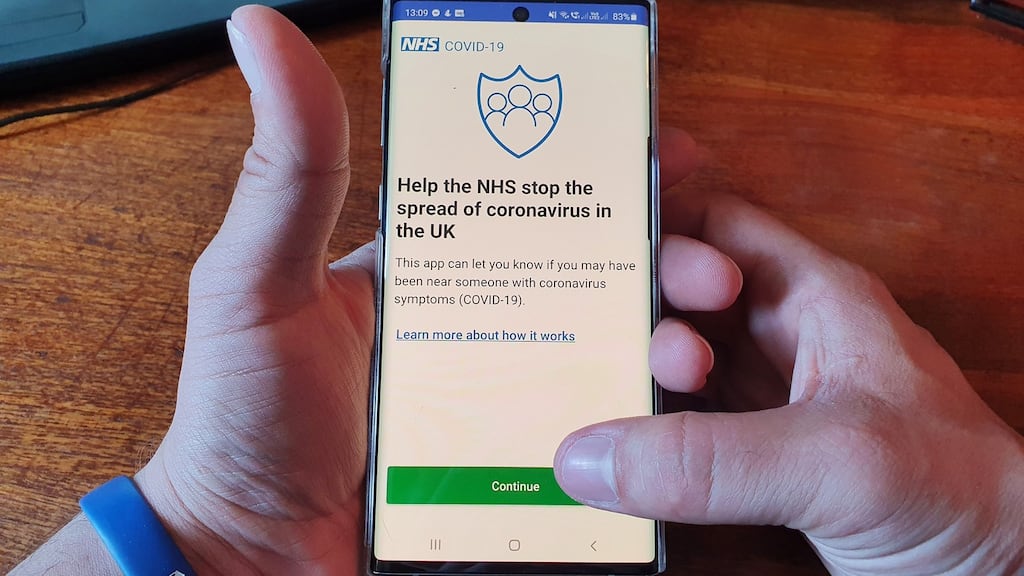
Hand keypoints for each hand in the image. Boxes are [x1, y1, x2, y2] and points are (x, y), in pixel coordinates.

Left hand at [126, 7, 713, 574]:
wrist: (254, 560)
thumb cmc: (242, 419)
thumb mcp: (258, 282)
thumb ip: (289, 171)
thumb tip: (262, 30)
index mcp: (424, 276)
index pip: (524, 215)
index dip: (595, 193)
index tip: (662, 170)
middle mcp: (471, 331)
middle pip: (581, 285)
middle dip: (653, 271)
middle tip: (704, 275)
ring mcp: (496, 403)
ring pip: (599, 362)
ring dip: (659, 347)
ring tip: (689, 351)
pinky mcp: (513, 473)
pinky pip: (589, 445)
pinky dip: (636, 432)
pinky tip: (668, 419)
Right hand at [555, 134, 1023, 575]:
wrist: (999, 573)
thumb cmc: (961, 490)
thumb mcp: (835, 461)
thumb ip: (713, 459)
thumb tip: (590, 455)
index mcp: (814, 298)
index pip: (720, 224)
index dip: (661, 214)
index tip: (599, 228)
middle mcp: (784, 339)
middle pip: (683, 292)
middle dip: (643, 308)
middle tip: (630, 348)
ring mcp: (769, 401)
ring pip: (677, 359)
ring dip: (639, 373)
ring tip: (625, 401)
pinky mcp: (758, 459)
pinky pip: (682, 426)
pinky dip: (644, 429)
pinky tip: (620, 446)